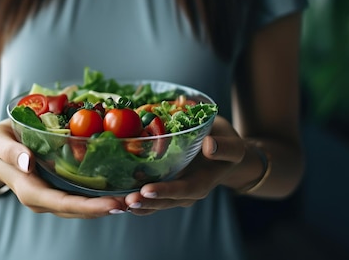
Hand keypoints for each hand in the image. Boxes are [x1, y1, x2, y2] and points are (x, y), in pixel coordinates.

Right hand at [0, 119, 127, 217]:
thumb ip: (9, 151)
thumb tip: (27, 162)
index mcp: (28, 189)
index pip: (61, 202)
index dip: (88, 206)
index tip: (113, 204)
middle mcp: (41, 199)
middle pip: (76, 210)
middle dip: (104, 208)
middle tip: (133, 202)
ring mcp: (50, 197)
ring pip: (80, 207)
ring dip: (106, 205)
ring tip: (133, 199)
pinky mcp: (57, 190)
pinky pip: (80, 197)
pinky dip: (99, 196)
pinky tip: (119, 190)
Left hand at [123, 115, 245, 214]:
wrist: (223, 151)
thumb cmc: (227, 146)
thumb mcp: (233, 145)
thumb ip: (225, 147)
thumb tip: (209, 146)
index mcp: (201, 183)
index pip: (183, 190)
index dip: (166, 191)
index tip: (148, 189)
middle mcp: (186, 192)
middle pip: (164, 202)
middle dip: (144, 202)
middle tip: (126, 201)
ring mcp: (173, 190)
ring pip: (153, 202)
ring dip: (135, 203)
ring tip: (117, 202)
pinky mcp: (163, 184)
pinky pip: (147, 194)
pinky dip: (132, 195)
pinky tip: (115, 193)